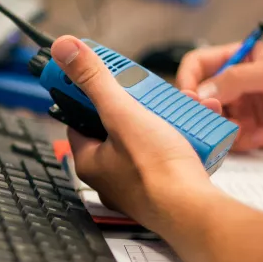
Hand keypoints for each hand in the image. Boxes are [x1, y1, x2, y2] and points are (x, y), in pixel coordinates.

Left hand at [51, 36, 218, 229]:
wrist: (196, 211)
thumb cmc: (156, 172)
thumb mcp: (121, 113)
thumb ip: (94, 80)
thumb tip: (65, 50)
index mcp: (89, 160)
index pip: (81, 118)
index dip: (91, 94)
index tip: (105, 77)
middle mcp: (111, 175)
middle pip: (119, 125)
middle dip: (141, 104)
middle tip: (154, 93)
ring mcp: (139, 182)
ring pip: (148, 136)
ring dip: (167, 116)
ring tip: (184, 106)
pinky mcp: (167, 185)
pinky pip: (170, 151)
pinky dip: (183, 135)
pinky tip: (196, 126)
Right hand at [176, 42, 262, 152]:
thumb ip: (236, 79)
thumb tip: (202, 93)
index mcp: (236, 60)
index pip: (196, 64)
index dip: (187, 80)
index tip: (189, 98)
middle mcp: (233, 84)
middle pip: (198, 97)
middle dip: (205, 110)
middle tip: (219, 117)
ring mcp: (239, 108)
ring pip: (210, 121)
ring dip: (224, 128)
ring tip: (247, 129)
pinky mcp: (247, 131)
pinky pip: (227, 139)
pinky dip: (240, 141)